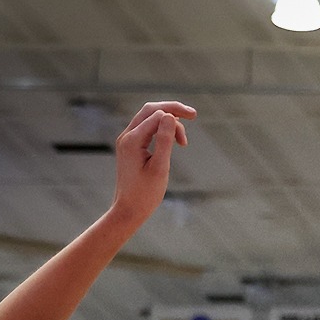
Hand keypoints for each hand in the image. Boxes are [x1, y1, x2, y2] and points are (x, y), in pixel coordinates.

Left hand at [110, 100, 193, 224]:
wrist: (128, 209)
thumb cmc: (145, 194)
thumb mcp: (160, 168)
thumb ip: (165, 141)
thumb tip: (170, 116)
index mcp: (132, 140)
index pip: (156, 115)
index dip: (175, 118)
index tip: (186, 142)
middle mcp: (126, 136)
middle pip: (151, 110)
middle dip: (172, 109)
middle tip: (193, 114)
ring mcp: (127, 139)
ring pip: (149, 117)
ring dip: (168, 121)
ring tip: (183, 141)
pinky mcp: (131, 145)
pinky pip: (147, 127)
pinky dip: (162, 129)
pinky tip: (173, 140)